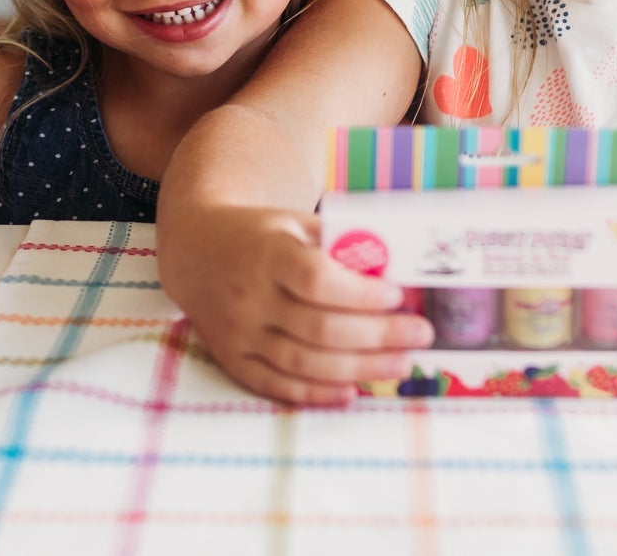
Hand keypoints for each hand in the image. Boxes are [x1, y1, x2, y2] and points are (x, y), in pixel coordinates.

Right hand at [158, 205, 433, 406]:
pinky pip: (278, 385)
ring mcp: (239, 333)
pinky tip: (352, 390)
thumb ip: (339, 244)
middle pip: (319, 328)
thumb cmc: (261, 235)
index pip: (317, 280)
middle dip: (378, 336)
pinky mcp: (233, 360)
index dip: (361, 295)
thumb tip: (395, 271)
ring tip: (401, 364)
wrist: (196, 251)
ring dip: (359, 368)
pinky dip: (317, 393)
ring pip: (304, 363)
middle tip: (420, 335)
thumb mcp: (295, 222)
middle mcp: (249, 297)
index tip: (397, 296)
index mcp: (267, 254)